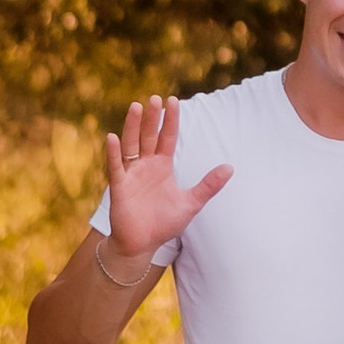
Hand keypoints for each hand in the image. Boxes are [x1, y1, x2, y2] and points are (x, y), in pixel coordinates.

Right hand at [101, 94, 230, 265]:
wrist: (142, 245)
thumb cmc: (164, 223)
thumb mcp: (191, 203)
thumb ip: (208, 185)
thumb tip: (230, 167)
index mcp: (162, 166)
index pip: (167, 137)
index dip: (170, 120)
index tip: (173, 100)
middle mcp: (145, 165)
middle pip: (149, 136)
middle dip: (152, 118)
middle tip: (155, 98)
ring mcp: (131, 174)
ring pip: (131, 145)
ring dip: (133, 127)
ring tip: (136, 107)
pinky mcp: (119, 187)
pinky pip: (115, 166)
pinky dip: (114, 153)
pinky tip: (113, 137)